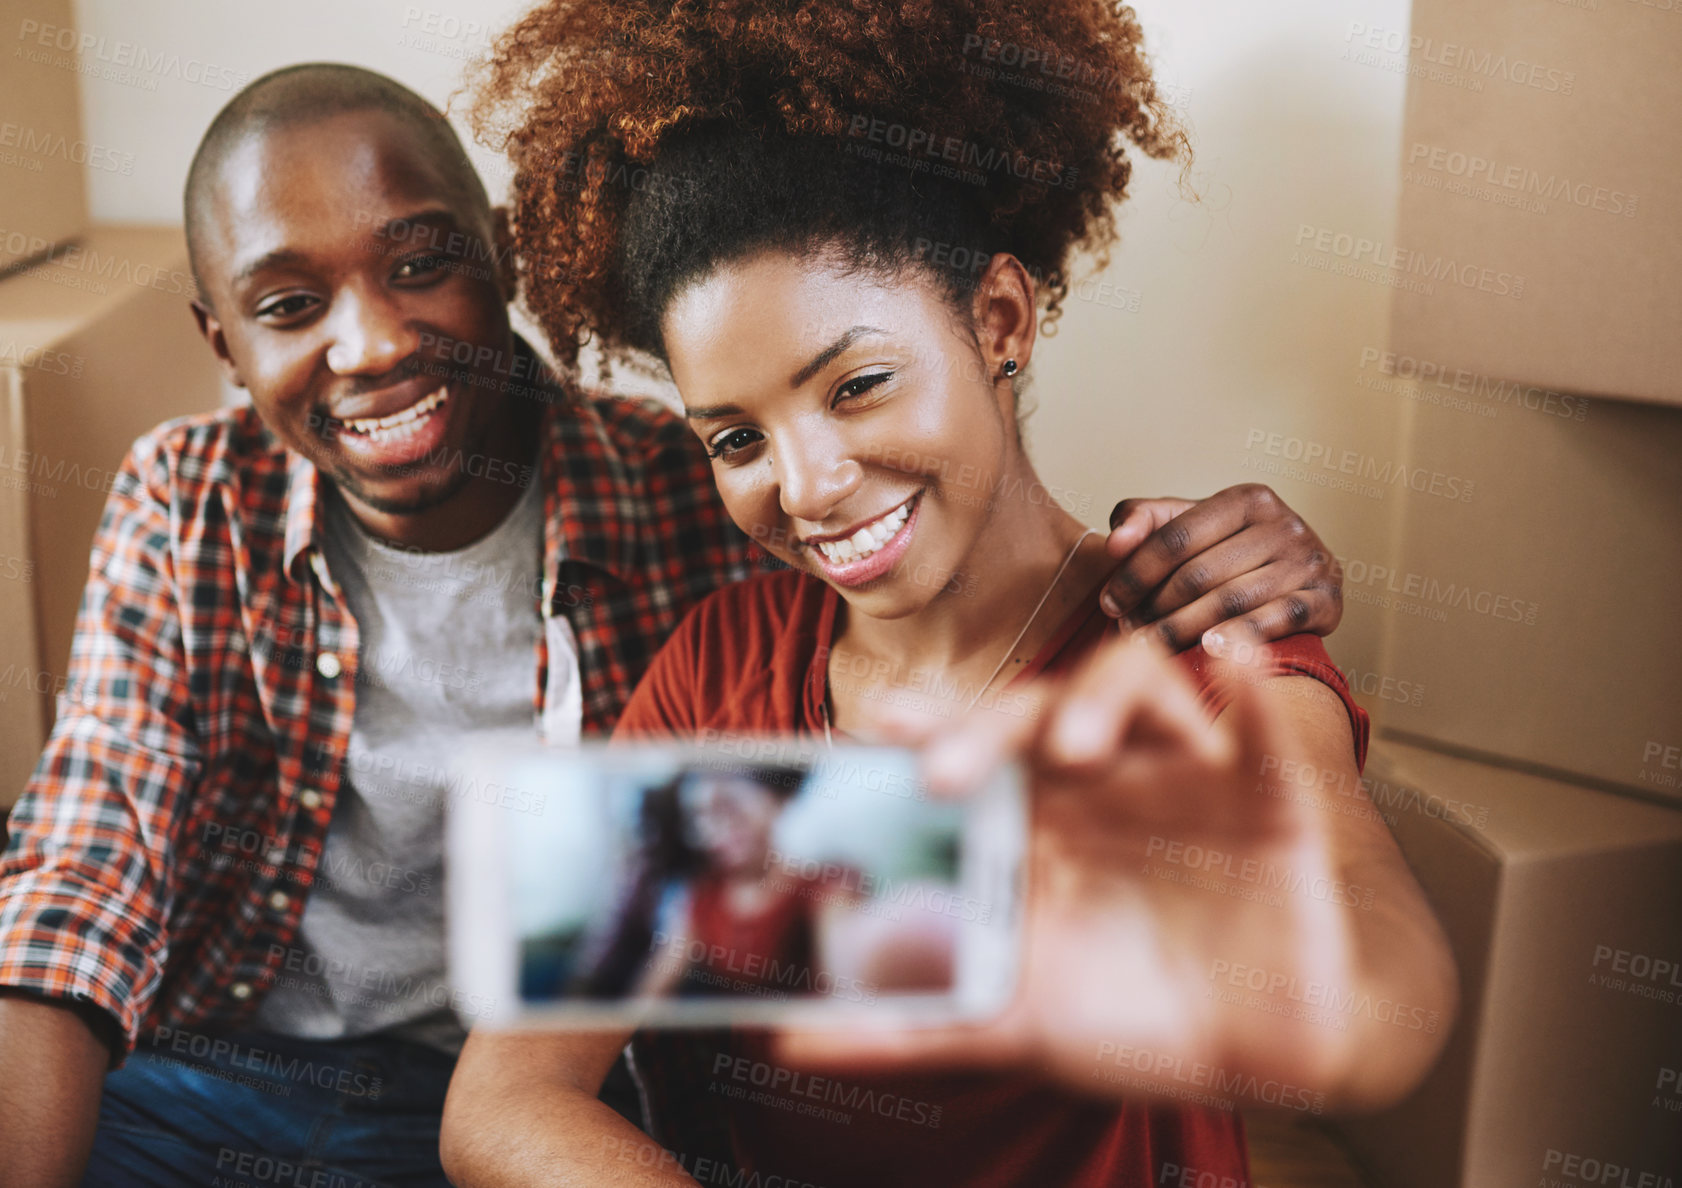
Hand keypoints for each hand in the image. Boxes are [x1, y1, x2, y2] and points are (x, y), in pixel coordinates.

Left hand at [777, 636, 1373, 1111]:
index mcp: (1032, 822)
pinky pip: (1259, 719)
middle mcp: (1095, 780)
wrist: (1264, 1050)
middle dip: (986, 729)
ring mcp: (1176, 771)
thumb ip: (916, 1024)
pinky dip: (1253, 686)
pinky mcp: (1262, 786)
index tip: (873, 732)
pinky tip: (1239, 658)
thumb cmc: (1135, 1018)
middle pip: (1029, 715)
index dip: (923, 731)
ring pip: (1132, 684)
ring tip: (1076, 746)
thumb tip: (789, 1040)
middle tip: (945, 772)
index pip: (968, 753)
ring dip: (1099, 698)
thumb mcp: (1021, 1023)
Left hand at [1102, 484, 1341, 651]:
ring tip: (1150, 646)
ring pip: (1232, 601)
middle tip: (1127, 633)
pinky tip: (1208, 649)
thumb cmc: (1228, 549)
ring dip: (1183, 629)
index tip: (1108, 603)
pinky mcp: (1328, 598)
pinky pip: (1280, 619)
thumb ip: (1143, 520)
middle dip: (1155, 607)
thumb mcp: (1186, 523)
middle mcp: (1285, 524)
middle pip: (1200, 574)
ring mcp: (1310, 560)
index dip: (1135, 573)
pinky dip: (1243, 636)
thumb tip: (1115, 543)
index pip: (1176, 537)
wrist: (1298, 573)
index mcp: (1247, 498)